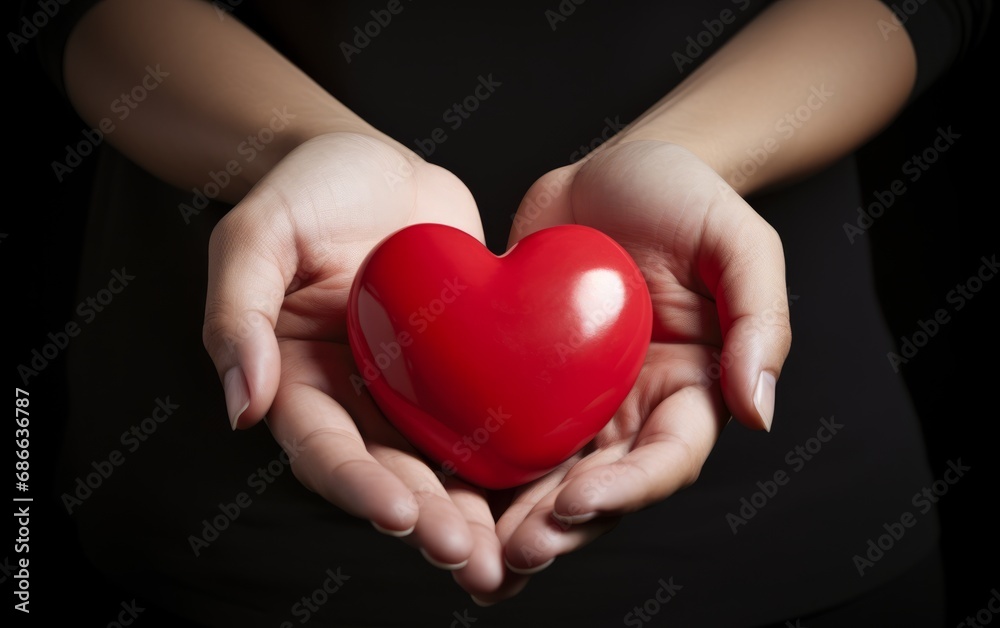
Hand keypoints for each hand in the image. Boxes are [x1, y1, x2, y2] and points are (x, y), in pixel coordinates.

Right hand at [201, 132, 509, 593]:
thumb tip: (242, 407)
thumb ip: (238, 314)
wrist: (375, 163)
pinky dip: (511, 455)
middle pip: (390, 473)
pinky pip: (487, 413)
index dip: (357, 487)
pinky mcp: (463, 366)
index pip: (324, 449)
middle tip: (469, 558)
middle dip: (427, 520)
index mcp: (298, 379)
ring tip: (507, 557)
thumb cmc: (306, 189)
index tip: (398, 517)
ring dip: (471, 511)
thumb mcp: (256, 234)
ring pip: (442, 460)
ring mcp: (411, 386)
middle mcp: (356, 397)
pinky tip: (548, 487)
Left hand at [479, 140, 791, 601]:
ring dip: (515, 519)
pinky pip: (502, 427)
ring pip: (547, 476)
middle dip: (561, 527)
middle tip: (516, 554)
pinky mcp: (525, 378)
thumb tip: (759, 412)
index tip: (577, 502)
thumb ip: (761, 321)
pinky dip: (478, 467)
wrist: (612, 170)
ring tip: (475, 554)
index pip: (666, 458)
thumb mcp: (739, 244)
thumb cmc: (685, 196)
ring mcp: (576, 399)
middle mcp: (632, 407)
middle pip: (601, 487)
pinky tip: (443, 492)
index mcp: (689, 388)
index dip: (627, 491)